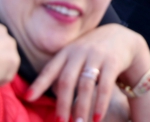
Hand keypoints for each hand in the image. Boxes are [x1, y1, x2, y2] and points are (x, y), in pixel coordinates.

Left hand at [27, 24, 149, 121]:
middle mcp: (79, 52)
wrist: (122, 36)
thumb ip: (60, 72)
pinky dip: (100, 104)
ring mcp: (97, 56)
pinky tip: (97, 118)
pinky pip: (105, 86)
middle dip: (62, 103)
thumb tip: (40, 97)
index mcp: (66, 52)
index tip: (27, 98)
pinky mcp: (113, 62)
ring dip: (81, 107)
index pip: (50, 69)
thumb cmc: (91, 52)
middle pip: (67, 80)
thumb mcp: (74, 55)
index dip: (39, 83)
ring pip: (85, 85)